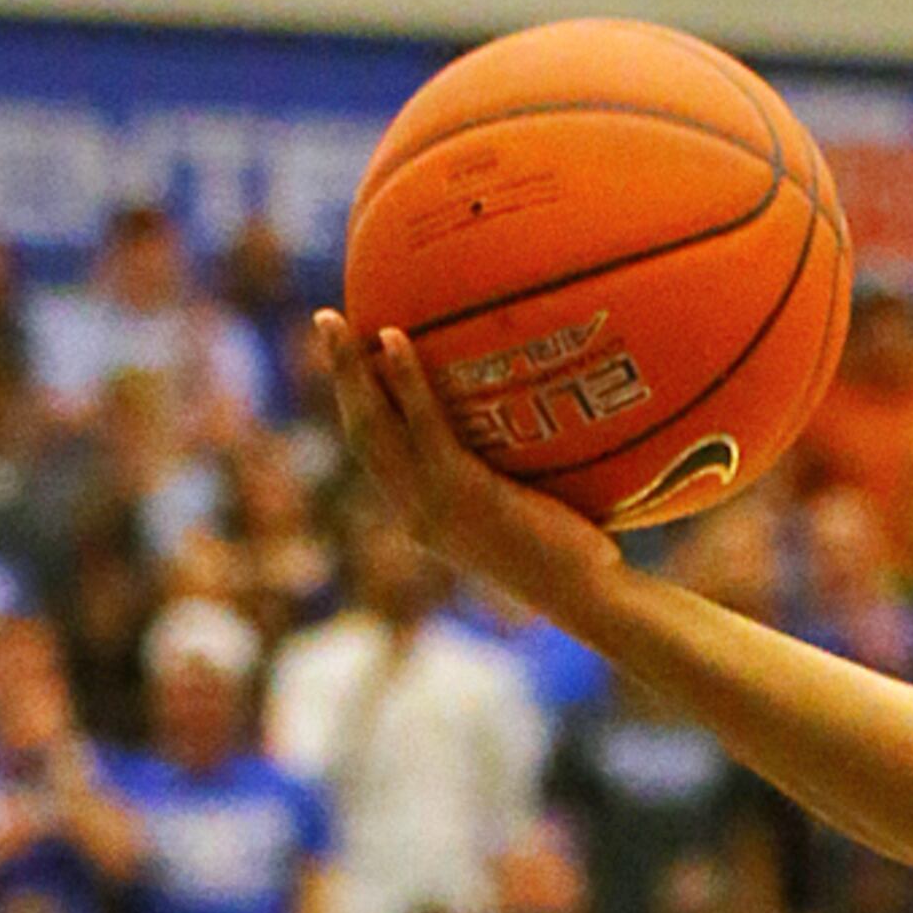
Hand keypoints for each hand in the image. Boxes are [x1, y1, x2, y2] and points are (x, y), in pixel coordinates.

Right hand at [311, 312, 627, 634]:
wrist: (586, 595)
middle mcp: (417, 515)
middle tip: (326, 320)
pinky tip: (394, 337)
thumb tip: (507, 415)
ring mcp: (436, 507)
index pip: (374, 454)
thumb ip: (496, 474)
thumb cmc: (569, 554)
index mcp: (422, 518)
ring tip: (335, 318)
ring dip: (350, 369)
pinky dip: (406, 380)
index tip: (347, 360)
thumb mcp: (518, 511)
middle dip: (339, 375)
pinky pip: (426, 426)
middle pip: (361, 433)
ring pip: (375, 427)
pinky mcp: (465, 495)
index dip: (354, 404)